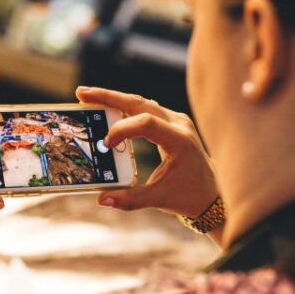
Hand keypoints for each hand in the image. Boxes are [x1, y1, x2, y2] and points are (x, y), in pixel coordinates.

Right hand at [76, 86, 217, 218]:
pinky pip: (145, 109)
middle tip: (82, 93)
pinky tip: (106, 107)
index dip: (123, 129)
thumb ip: (131, 200)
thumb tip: (102, 199)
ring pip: (142, 102)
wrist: (212, 193)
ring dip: (115, 99)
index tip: (106, 144)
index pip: (147, 123)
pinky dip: (125, 107)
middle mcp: (180, 124)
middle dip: (110, 97)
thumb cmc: (188, 196)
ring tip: (88, 97)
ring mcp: (176, 120)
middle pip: (140, 102)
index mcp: (180, 141)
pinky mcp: (171, 122)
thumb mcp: (160, 200)